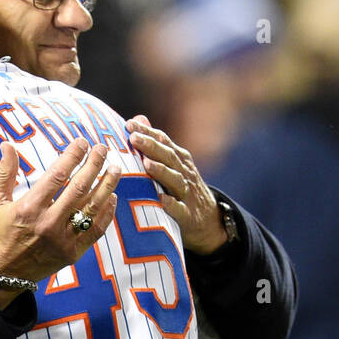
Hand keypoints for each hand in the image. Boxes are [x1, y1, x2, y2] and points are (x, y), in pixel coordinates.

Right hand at [0, 138, 119, 306]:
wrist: (1, 274)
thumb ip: (5, 173)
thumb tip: (7, 145)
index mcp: (29, 208)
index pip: (58, 175)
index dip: (73, 156)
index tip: (82, 142)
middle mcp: (49, 223)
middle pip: (79, 188)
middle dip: (94, 165)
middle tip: (102, 149)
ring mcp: (63, 240)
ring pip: (92, 208)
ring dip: (107, 186)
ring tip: (115, 169)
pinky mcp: (72, 253)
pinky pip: (95, 231)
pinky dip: (106, 214)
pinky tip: (112, 198)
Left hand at [127, 116, 226, 253]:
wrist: (209, 219)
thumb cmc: (183, 188)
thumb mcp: (173, 163)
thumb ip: (156, 143)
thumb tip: (138, 119)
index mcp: (178, 159)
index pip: (163, 142)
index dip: (147, 132)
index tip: (129, 125)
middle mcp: (184, 173)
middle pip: (168, 157)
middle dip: (152, 146)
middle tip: (134, 138)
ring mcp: (187, 193)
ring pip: (175, 180)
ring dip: (161, 171)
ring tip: (146, 164)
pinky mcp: (188, 215)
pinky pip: (180, 209)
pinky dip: (172, 204)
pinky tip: (162, 200)